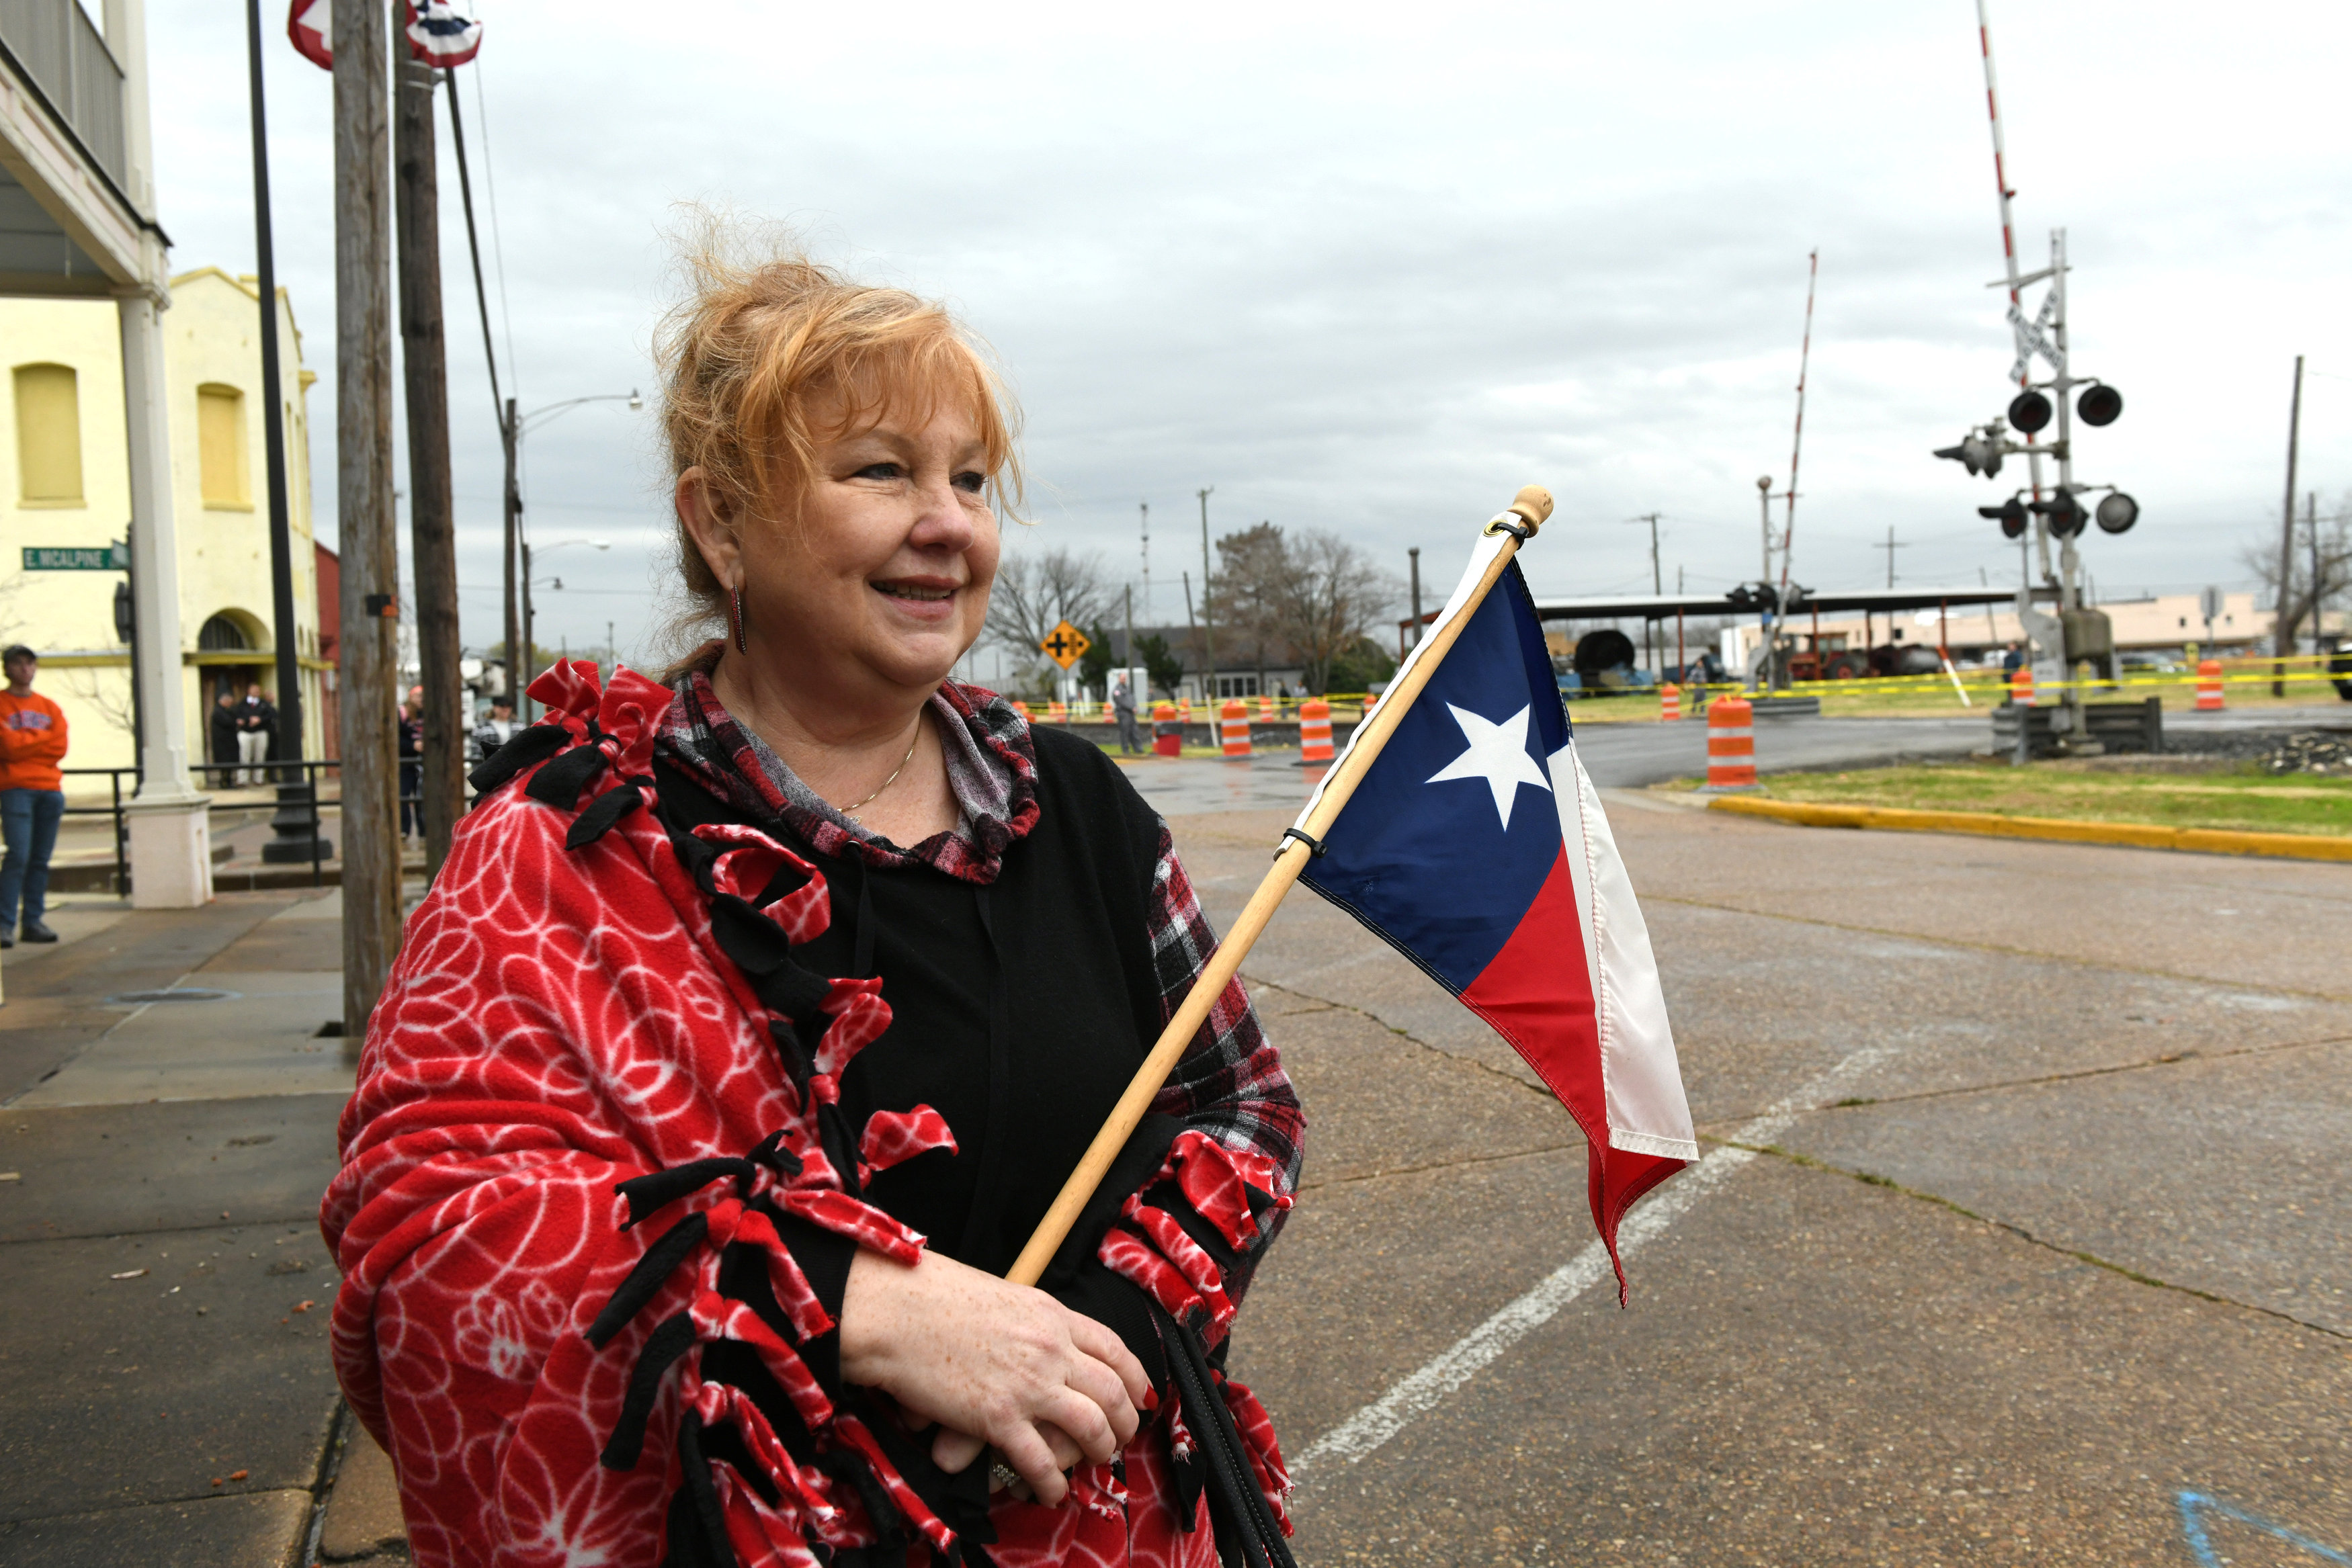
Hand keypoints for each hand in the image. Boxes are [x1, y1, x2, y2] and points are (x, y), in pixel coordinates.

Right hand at [840, 1248, 1148, 1505]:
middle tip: (1120, 1437)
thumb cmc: (935, 1297)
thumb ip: (1030, 1321)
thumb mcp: (1001, 1297)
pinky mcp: (999, 1417)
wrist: (896, 1311)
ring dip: (1101, 1449)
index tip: (1139, 1396)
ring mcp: (1029, 1384)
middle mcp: (1051, 1348)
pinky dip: (1052, 1482)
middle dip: (1125, 1420)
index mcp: (1052, 1314)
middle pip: (1113, 1390)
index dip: (1134, 1377)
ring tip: (1096, 1462)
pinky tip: (1050, 1492)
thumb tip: (1043, 1338)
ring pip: (1092, 1425)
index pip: (1114, 1348)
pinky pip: (1041, 1460)